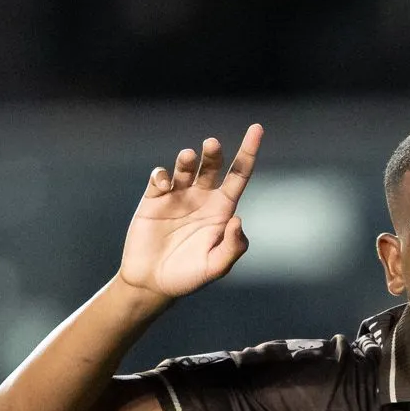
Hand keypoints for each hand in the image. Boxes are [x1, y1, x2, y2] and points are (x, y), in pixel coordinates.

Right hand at [120, 125, 260, 298]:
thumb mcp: (216, 267)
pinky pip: (159, 178)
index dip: (249, 152)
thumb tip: (238, 218)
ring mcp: (178, 196)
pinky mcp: (154, 198)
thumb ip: (231, 247)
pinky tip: (164, 183)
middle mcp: (202, 198)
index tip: (257, 128)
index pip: (239, 176)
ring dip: (187, 159)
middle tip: (212, 144)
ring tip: (188, 156)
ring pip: (186, 167)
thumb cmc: (188, 277)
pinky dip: (162, 175)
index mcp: (222, 210)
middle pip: (213, 166)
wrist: (152, 282)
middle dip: (214, 153)